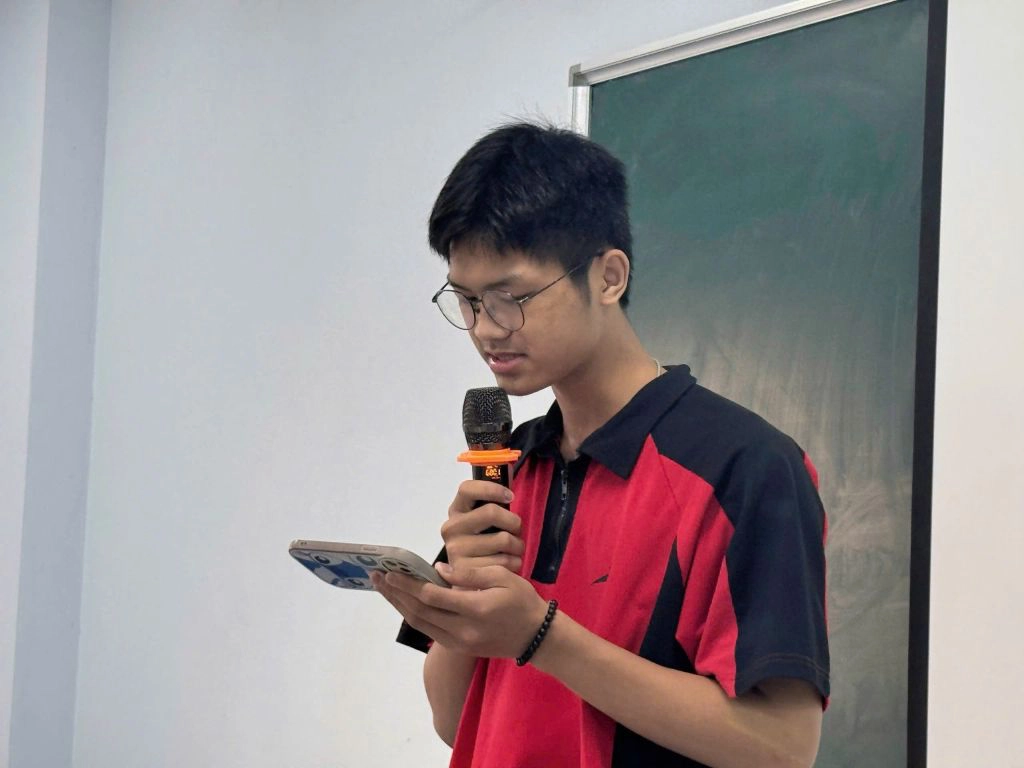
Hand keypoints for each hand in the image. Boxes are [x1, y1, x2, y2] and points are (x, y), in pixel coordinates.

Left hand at [372, 564, 548, 658]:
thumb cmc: (522, 601)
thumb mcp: (502, 578)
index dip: (408, 584)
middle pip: (419, 611)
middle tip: (377, 576)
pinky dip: (413, 615)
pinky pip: (429, 630)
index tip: (391, 571)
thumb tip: (438, 571)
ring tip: (384, 588)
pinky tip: (404, 602)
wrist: (536, 636)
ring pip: (420, 624)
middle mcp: (462, 630)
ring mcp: (458, 642)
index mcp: (474, 610)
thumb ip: (469, 574)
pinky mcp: (458, 647)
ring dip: (399, 605)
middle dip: (396, 593)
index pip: (432, 596)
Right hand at [442, 480, 524, 572]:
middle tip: (516, 530)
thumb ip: (491, 505)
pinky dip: (514, 562)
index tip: (510, 497)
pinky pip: (505, 561)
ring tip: (513, 550)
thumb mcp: (481, 523)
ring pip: (503, 539)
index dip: (492, 488)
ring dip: (518, 545)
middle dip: (513, 521)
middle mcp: (451, 528)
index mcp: (456, 511)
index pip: (467, 489)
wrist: (469, 582)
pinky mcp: (468, 571)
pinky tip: (508, 565)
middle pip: (491, 512)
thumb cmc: (482, 545)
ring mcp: (456, 550)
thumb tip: (508, 480)